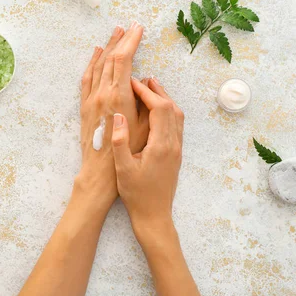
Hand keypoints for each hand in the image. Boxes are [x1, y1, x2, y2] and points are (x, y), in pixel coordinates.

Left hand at [75, 24, 148, 209]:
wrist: (99, 171)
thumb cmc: (127, 152)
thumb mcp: (145, 126)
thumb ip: (144, 100)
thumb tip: (143, 81)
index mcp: (118, 95)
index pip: (123, 59)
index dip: (131, 41)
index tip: (138, 28)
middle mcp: (102, 93)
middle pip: (110, 58)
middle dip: (121, 39)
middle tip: (130, 26)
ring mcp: (91, 99)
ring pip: (98, 65)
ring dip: (107, 47)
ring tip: (115, 33)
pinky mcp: (84, 106)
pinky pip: (87, 78)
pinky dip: (92, 63)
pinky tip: (96, 54)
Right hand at [110, 78, 183, 237]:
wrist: (154, 216)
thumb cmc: (136, 195)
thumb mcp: (123, 169)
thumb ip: (120, 142)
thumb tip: (118, 116)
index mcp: (161, 146)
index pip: (159, 109)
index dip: (146, 92)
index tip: (132, 82)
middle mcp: (173, 144)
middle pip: (171, 108)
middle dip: (157, 91)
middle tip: (142, 79)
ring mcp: (177, 149)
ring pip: (177, 115)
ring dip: (164, 99)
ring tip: (150, 88)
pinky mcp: (176, 154)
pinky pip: (176, 125)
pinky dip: (168, 111)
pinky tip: (157, 110)